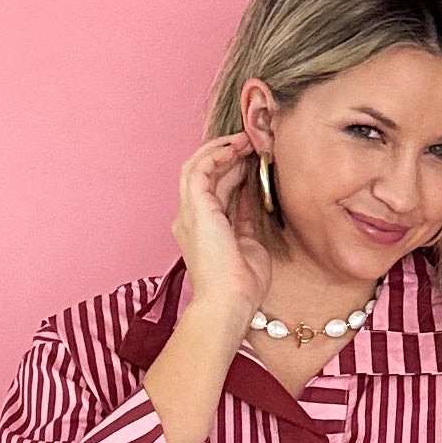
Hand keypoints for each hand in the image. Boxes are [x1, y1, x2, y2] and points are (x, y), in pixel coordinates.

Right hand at [172, 133, 271, 334]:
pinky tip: (235, 148)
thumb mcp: (248, 243)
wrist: (229, 302)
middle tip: (250, 142)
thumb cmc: (240, 286)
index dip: (231, 171)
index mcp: (201, 230)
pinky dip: (216, 154)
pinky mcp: (195, 208)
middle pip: (204, 175)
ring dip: (220, 149)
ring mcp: (189, 213)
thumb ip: (245, 218)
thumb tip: (250, 194)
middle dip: (226, 155)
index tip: (252, 160)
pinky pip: (199, 169)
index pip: (213, 190)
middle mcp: (190, 219)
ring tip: (244, 140)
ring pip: (197, 166)